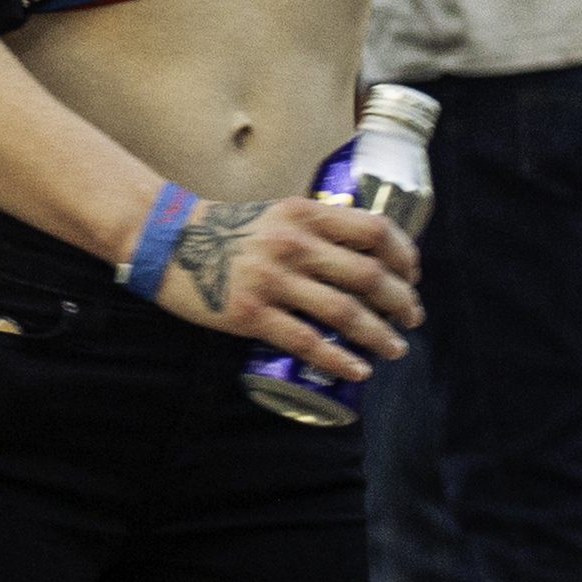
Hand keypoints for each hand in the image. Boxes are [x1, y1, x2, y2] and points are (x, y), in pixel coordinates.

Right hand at [154, 194, 421, 383]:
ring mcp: (272, 279)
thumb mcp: (278, 214)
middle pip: (368, 275)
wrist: (169, 242)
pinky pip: (306, 342)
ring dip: (379, 334)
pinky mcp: (251, 313)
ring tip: (395, 348)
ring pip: (344, 312)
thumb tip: (363, 255)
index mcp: (304, 213)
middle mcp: (293, 243)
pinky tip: (358, 368)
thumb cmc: (230, 231)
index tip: (412, 275)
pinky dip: (338, 359)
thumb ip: (316, 228)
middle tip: (411, 318)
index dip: (403, 255)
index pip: (373, 230)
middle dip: (400, 302)